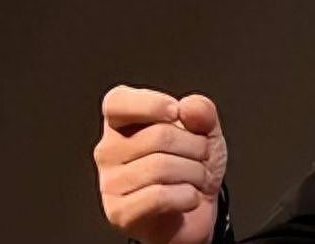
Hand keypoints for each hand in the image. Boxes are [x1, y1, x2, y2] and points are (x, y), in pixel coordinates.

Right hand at [93, 86, 227, 243]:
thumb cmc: (191, 167)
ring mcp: (110, 182)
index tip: (175, 112)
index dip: (150, 103)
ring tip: (196, 179)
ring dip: (195, 173)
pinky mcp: (119, 212)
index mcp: (122, 124)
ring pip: (161, 167)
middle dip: (195, 146)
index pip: (117, 102)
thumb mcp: (205, 133)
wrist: (194, 213)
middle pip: (159, 135)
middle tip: (200, 157)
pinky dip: (187, 196)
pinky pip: (159, 196)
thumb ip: (202, 112)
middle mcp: (109, 151)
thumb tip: (189, 106)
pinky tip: (189, 197)